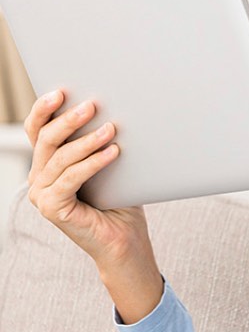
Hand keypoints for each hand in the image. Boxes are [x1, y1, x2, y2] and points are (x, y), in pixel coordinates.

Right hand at [25, 90, 162, 321]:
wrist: (125, 241)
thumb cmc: (121, 202)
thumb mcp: (109, 165)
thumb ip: (100, 142)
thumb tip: (112, 110)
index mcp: (48, 166)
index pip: (38, 131)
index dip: (45, 110)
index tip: (62, 90)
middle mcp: (39, 179)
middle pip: (45, 140)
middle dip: (68, 119)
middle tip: (91, 105)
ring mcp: (42, 195)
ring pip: (59, 158)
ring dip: (86, 140)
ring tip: (111, 128)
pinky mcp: (53, 209)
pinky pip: (70, 178)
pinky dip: (93, 163)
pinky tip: (113, 152)